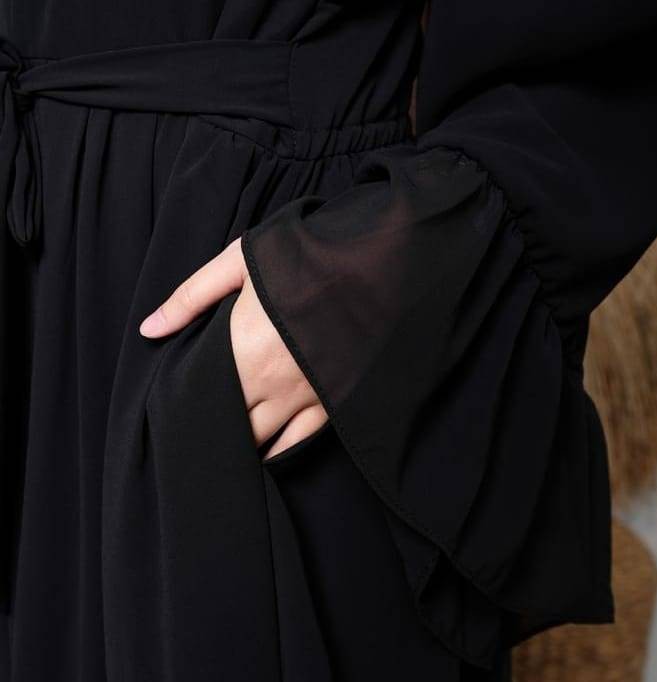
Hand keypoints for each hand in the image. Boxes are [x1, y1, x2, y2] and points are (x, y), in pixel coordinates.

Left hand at [139, 237, 327, 459]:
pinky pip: (302, 441)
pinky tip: (267, 457)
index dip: (186, 410)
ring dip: (244, 445)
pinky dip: (281, 452)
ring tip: (228, 449)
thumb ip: (191, 296)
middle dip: (214, 430)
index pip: (203, 397)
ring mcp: (304, 394)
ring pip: (263, 439)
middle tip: (201, 433)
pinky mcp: (332, 399)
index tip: (178, 414)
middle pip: (231, 424)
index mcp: (242, 347)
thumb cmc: (303, 257)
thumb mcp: (239, 263)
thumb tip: (149, 328)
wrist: (374, 263)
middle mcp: (270, 380)